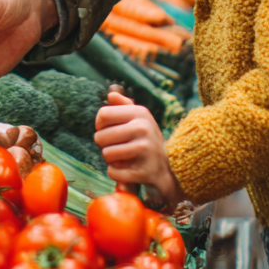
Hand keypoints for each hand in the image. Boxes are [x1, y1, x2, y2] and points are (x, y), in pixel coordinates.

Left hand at [94, 90, 182, 208]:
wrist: (168, 167)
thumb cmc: (145, 139)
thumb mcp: (139, 118)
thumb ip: (123, 105)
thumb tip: (110, 95)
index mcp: (140, 113)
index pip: (103, 115)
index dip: (100, 125)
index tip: (108, 130)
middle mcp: (143, 128)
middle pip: (100, 136)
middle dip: (103, 144)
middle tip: (116, 146)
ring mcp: (145, 150)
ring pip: (106, 154)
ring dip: (110, 159)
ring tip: (122, 157)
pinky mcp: (143, 171)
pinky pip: (112, 172)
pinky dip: (116, 173)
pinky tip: (128, 169)